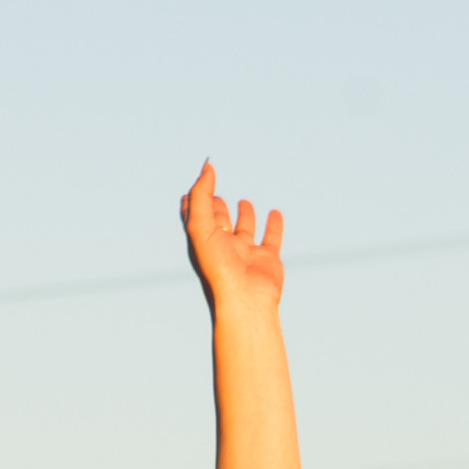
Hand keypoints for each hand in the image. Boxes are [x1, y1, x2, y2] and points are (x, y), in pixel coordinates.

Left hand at [181, 159, 284, 328]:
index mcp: (202, 242)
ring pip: (244, 229)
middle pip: (217, 222)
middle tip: (214, 193)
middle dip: (215, 207)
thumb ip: (201, 195)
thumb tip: (207, 168)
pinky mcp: (267, 259)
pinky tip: (275, 213)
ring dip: (244, 215)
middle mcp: (222, 247)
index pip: (194, 216)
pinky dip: (274, 225)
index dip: (193, 199)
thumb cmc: (218, 267)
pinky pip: (272, 238)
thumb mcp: (200, 226)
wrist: (244, 300)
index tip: (196, 183)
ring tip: (243, 202)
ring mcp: (245, 253)